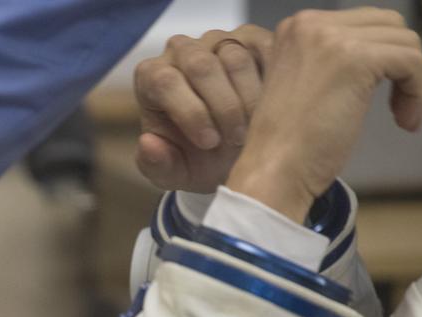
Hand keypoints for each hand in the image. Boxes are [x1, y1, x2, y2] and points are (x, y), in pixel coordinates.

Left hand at [133, 25, 272, 192]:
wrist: (232, 156)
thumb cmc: (196, 162)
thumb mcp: (175, 173)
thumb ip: (156, 164)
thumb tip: (148, 144)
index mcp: (151, 78)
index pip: (165, 82)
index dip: (190, 113)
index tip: (209, 143)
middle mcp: (181, 51)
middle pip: (200, 66)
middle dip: (223, 107)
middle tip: (237, 140)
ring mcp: (217, 41)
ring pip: (235, 58)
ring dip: (249, 99)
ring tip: (254, 129)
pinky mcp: (251, 38)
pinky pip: (265, 49)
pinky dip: (273, 80)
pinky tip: (272, 109)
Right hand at [226, 9, 421, 221]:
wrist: (274, 173)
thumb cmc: (289, 145)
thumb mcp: (307, 84)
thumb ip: (333, 60)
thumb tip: (383, 51)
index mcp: (298, 26)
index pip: (366, 22)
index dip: (384, 59)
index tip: (381, 99)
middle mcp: (310, 23)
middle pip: (389, 25)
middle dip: (403, 65)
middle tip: (396, 108)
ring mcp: (332, 38)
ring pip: (406, 42)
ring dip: (413, 81)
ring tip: (400, 118)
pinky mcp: (356, 59)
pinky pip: (412, 61)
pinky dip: (419, 92)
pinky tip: (405, 121)